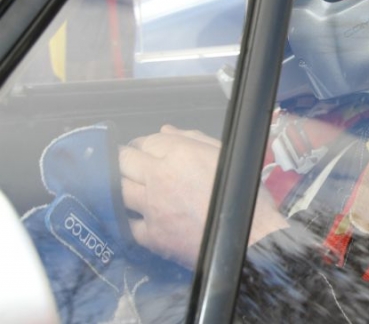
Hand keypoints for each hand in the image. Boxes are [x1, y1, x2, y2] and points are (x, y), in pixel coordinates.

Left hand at [119, 125, 288, 267]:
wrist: (250, 238)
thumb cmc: (244, 194)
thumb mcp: (225, 156)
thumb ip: (193, 140)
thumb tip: (166, 132)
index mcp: (181, 154)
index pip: (147, 141)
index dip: (146, 144)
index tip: (148, 150)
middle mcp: (159, 176)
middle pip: (123, 160)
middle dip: (124, 159)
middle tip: (130, 163)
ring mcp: (152, 207)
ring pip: (117, 189)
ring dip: (120, 185)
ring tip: (129, 186)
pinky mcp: (151, 235)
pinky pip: (127, 223)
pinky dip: (129, 217)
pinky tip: (135, 215)